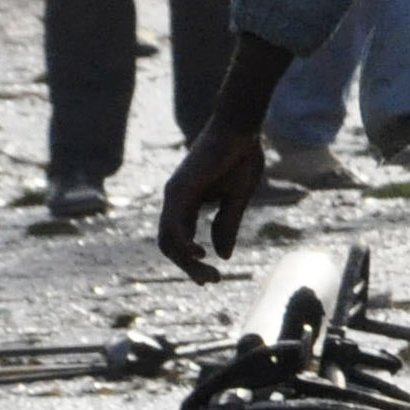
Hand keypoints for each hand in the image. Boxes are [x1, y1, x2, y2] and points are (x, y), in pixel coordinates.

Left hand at [158, 126, 270, 278]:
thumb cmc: (240, 158)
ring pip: (169, 239)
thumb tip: (223, 255)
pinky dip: (184, 243)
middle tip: (212, 281)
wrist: (240, 128)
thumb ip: (226, 226)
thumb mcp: (237, 199)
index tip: (213, 277)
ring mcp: (174, 195)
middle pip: (170, 244)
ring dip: (186, 262)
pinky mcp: (180, 190)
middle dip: (188, 267)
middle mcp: (175, 201)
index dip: (192, 262)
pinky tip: (200, 254)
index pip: (181, 240)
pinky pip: (174, 224)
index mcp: (187, 203)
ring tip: (209, 275)